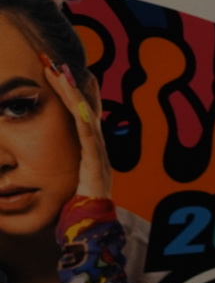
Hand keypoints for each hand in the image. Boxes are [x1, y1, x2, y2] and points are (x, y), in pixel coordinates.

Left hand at [43, 58, 110, 199]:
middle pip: (86, 107)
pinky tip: (70, 96)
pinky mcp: (94, 158)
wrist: (94, 221)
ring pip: (84, 113)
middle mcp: (97, 144)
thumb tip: (50, 159)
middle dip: (73, 83)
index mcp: (91, 147)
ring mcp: (97, 150)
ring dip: (71, 90)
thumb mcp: (69, 177)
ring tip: (57, 71)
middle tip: (58, 61)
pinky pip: (85, 130)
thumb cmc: (79, 203)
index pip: (86, 113)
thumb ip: (65, 164)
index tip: (72, 71)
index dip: (81, 92)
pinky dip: (79, 112)